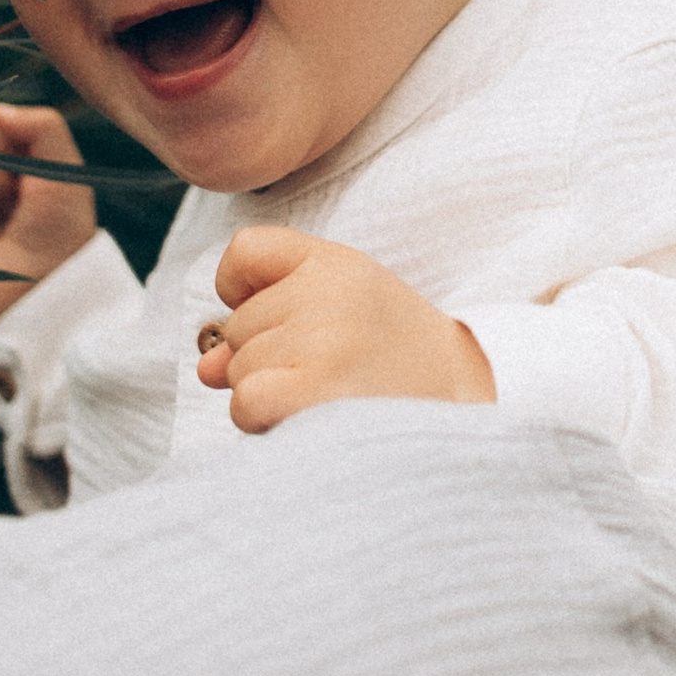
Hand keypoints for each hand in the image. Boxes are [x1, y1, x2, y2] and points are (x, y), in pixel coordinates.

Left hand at [196, 228, 495, 434]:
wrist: (469, 411)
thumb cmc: (397, 366)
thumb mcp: (344, 315)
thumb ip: (269, 322)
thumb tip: (206, 366)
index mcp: (338, 262)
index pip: (245, 252)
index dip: (245, 294)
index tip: (286, 322)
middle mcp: (330, 291)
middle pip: (239, 326)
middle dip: (268, 360)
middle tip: (334, 374)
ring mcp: (324, 337)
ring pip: (239, 370)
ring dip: (271, 395)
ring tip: (333, 397)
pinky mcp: (318, 388)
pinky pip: (246, 402)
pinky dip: (264, 422)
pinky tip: (311, 422)